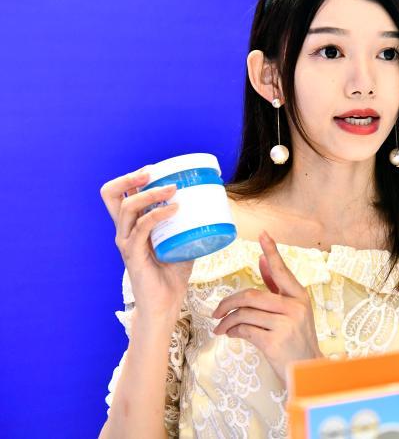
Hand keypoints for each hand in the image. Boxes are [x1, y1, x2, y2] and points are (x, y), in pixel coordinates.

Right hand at [100, 165, 193, 323]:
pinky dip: (157, 215)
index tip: (155, 169)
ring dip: (151, 193)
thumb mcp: (182, 241)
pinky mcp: (133, 254)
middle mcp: (124, 230)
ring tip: (173, 188)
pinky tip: (174, 209)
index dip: (131, 178)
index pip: (120, 194)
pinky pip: (141, 228)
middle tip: (153, 171)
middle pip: (110, 195)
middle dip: (129, 178)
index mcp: (132, 225)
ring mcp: (126, 242)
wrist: (165, 304)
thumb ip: (190, 225)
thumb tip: (213, 206)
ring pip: (127, 207)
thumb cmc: (172, 274)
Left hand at [211, 231, 322, 383]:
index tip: (263, 234)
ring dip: (227, 321)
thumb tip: (262, 259)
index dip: (272, 251)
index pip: (282, 270)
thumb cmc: (296, 337)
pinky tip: (230, 334)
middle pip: (251, 296)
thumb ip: (276, 285)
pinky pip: (245, 330)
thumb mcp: (292, 309)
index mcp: (299, 296)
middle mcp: (294, 307)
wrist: (306, 368)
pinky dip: (233, 331)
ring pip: (244, 314)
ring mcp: (285, 325)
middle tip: (217, 310)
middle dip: (228, 302)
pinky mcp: (274, 342)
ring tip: (221, 327)